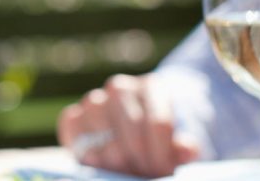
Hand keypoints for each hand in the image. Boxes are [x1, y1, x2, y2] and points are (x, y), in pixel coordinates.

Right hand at [57, 74, 198, 177]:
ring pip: (103, 142)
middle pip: (132, 137)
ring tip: (127, 168)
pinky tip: (101, 162)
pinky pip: (74, 136)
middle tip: (146, 173)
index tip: (165, 171)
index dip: (162, 155)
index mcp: (152, 86)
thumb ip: (183, 148)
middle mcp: (120, 88)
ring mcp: (94, 100)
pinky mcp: (73, 116)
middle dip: (141, 163)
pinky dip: (86, 154)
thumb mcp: (177, 142)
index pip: (158, 124)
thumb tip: (187, 149)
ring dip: (115, 163)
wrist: (134, 130)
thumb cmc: (158, 139)